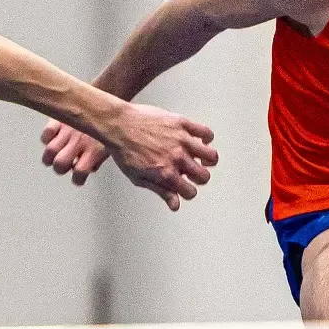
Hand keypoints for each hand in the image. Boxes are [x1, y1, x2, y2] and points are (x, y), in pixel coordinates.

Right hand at [41, 119, 109, 184]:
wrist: (108, 94)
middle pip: (60, 165)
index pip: (80, 173)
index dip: (78, 179)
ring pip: (49, 152)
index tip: (78, 178)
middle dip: (60, 168)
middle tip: (64, 164)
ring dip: (50, 157)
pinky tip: (54, 137)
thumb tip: (88, 168)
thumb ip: (98, 158)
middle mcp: (79, 143)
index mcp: (94, 151)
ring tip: (55, 153)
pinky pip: (45, 135)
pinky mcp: (59, 121)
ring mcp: (68, 132)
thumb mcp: (110, 143)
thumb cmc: (110, 122)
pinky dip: (47, 138)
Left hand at [91, 103, 220, 209]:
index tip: (184, 186)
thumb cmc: (124, 151)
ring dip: (208, 160)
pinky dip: (207, 138)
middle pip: (204, 176)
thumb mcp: (138, 177)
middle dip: (199, 178)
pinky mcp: (181, 123)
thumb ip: (160, 191)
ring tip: (201, 158)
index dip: (188, 192)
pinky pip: (205, 133)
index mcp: (166, 174)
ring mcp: (181, 140)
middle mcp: (176, 158)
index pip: (190, 192)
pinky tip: (199, 141)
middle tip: (192, 172)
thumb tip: (175, 205)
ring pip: (211, 156)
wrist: (117, 124)